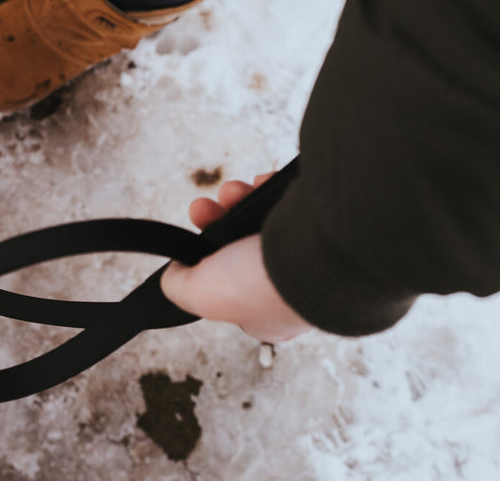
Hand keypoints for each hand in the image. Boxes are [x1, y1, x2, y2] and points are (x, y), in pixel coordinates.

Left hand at [159, 174, 313, 342]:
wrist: (326, 248)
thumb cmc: (270, 282)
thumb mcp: (205, 295)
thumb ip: (181, 289)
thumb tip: (173, 277)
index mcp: (271, 314)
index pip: (232, 290)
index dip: (207, 265)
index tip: (193, 247)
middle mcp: (293, 286)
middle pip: (240, 246)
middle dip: (218, 220)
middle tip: (205, 208)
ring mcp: (311, 252)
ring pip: (261, 220)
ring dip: (238, 199)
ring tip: (233, 191)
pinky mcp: (324, 221)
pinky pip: (289, 199)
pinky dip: (271, 187)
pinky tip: (263, 184)